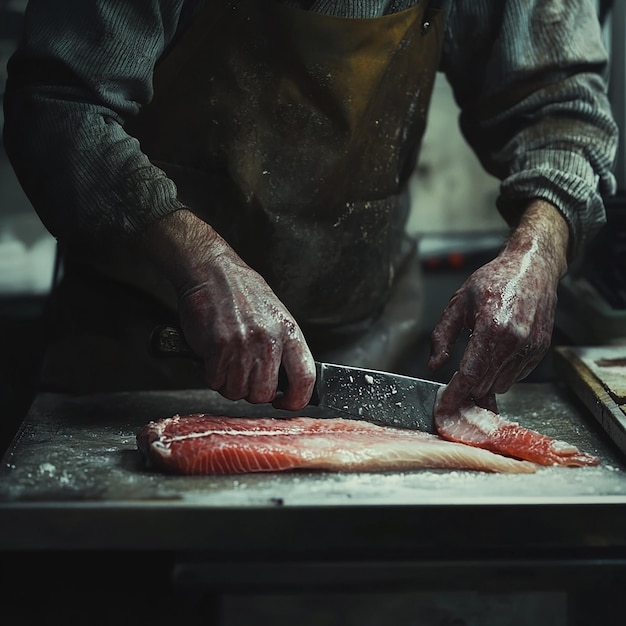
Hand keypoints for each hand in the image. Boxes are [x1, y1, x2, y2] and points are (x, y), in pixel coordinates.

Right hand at [139, 210, 315, 409]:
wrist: (211, 271)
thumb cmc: (242, 293)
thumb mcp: (275, 316)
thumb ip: (283, 348)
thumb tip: (287, 382)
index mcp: (289, 333)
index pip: (306, 379)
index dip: (296, 400)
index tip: (285, 403)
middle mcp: (270, 341)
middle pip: (264, 394)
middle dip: (251, 391)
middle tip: (243, 374)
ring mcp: (244, 345)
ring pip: (237, 391)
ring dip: (229, 383)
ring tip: (226, 361)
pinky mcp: (218, 348)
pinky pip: (215, 381)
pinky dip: (211, 375)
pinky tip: (213, 356)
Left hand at [429, 200, 568, 412]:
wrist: (532, 268)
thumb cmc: (494, 280)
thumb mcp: (458, 303)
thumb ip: (443, 336)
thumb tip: (435, 365)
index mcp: (492, 327)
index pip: (470, 374)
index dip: (455, 394)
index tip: (444, 407)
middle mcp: (515, 341)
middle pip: (484, 384)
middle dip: (467, 388)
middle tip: (453, 383)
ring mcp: (531, 348)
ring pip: (501, 384)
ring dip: (485, 381)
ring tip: (476, 360)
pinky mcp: (540, 350)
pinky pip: (516, 376)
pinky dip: (502, 373)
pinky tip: (495, 354)